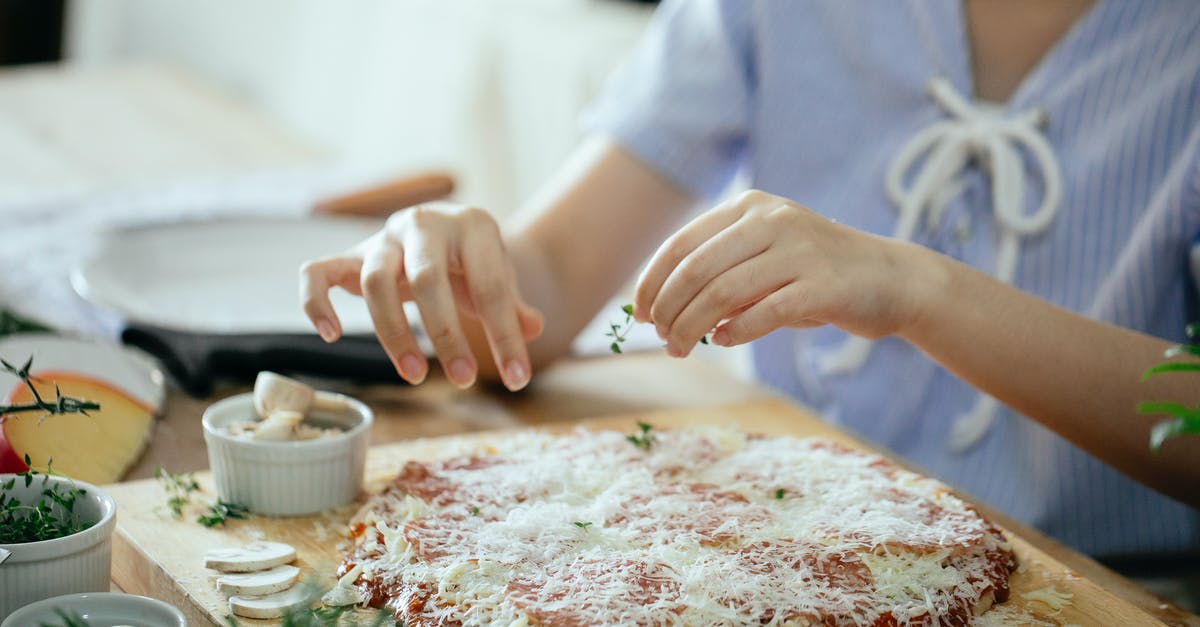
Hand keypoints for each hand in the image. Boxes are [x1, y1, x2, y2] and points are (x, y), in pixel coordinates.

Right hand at [300, 202, 544, 390]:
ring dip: (393, 333)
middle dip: (446, 334)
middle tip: (463, 380)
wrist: (445, 230)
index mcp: (472, 226)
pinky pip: (316, 272)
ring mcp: (382, 238)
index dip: (504, 336)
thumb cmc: (475, 263)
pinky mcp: (347, 255)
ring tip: (416, 375)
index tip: (518, 379)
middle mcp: (423, 225)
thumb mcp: (501, 279)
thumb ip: (515, 306)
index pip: (489, 284)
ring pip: (375, 280)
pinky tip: (329, 336)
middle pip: (427, 278)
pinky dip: (316, 302)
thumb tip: (534, 329)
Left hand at [633, 190, 931, 356]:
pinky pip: (764, 313)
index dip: (652, 281)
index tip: (639, 312)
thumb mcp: (765, 261)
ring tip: (681, 348)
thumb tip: (664, 309)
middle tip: (661, 339)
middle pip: (696, 270)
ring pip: (722, 294)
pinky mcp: (822, 286)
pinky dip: (736, 331)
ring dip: (692, 327)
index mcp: (750, 208)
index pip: (681, 244)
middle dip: (668, 309)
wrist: (892, 279)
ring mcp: (799, 251)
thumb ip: (720, 275)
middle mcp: (772, 221)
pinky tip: (724, 341)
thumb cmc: (816, 274)